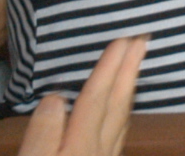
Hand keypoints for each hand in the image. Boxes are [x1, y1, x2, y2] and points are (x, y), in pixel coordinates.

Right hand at [17, 35, 147, 155]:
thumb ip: (42, 135)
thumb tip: (54, 98)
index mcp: (79, 146)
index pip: (95, 100)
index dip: (108, 69)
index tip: (123, 40)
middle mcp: (100, 151)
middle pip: (116, 106)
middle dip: (128, 72)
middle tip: (143, 40)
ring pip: (121, 120)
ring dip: (128, 91)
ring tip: (136, 68)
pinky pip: (119, 135)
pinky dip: (123, 114)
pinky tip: (121, 113)